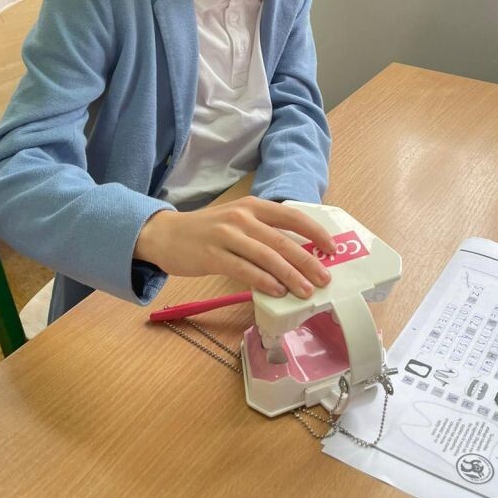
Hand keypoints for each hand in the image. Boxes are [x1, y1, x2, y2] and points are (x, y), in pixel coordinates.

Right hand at [135, 196, 335, 297]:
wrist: (165, 234)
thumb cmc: (208, 231)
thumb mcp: (238, 220)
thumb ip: (264, 232)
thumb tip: (299, 255)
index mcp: (253, 206)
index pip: (291, 216)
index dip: (314, 232)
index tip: (332, 248)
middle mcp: (242, 217)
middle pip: (282, 240)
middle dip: (308, 260)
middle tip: (325, 278)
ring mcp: (226, 235)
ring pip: (266, 256)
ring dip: (290, 275)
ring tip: (306, 290)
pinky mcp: (212, 255)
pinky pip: (244, 269)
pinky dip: (263, 281)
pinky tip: (277, 291)